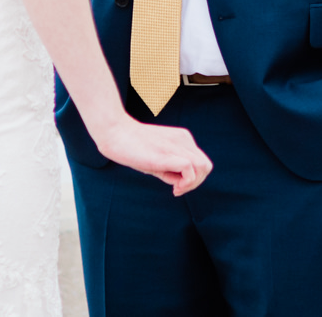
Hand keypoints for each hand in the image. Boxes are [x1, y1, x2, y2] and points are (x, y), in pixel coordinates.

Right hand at [91, 115, 213, 196]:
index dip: (193, 178)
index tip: (176, 185)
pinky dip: (186, 183)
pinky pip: (190, 169)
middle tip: (177, 189)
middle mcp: (183, 140)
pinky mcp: (166, 154)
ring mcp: (176, 145)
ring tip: (176, 188)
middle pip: (206, 166)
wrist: (115, 132)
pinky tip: (174, 188)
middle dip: (196, 183)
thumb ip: (170, 168)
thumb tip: (181, 183)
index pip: (200, 162)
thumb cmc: (131, 147)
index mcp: (182, 138)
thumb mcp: (156, 158)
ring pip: (203, 167)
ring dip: (193, 184)